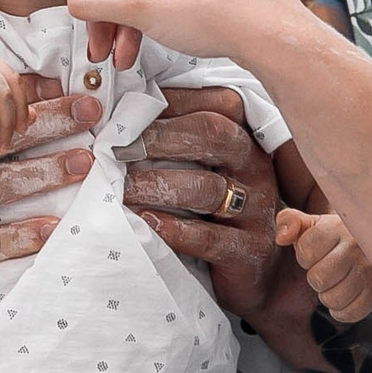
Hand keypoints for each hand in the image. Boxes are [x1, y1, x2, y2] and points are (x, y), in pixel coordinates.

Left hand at [120, 89, 292, 320]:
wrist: (258, 273)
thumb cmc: (216, 210)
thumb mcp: (206, 168)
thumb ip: (177, 140)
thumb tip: (123, 111)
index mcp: (245, 137)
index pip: (219, 102)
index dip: (173, 99)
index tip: (128, 107)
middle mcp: (255, 166)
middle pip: (213, 134)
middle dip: (158, 136)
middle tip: (113, 148)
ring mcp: (257, 210)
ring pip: (206, 187)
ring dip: (157, 185)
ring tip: (118, 190)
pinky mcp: (249, 251)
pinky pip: (210, 238)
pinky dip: (174, 229)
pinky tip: (146, 223)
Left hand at [274, 207, 371, 323]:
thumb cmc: (334, 236)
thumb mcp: (311, 223)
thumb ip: (289, 222)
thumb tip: (281, 238)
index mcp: (336, 228)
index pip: (306, 251)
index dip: (304, 257)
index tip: (315, 253)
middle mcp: (356, 248)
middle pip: (318, 278)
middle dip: (315, 278)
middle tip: (325, 270)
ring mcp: (370, 270)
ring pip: (333, 299)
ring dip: (327, 295)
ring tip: (335, 282)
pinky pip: (348, 314)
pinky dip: (341, 310)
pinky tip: (345, 295)